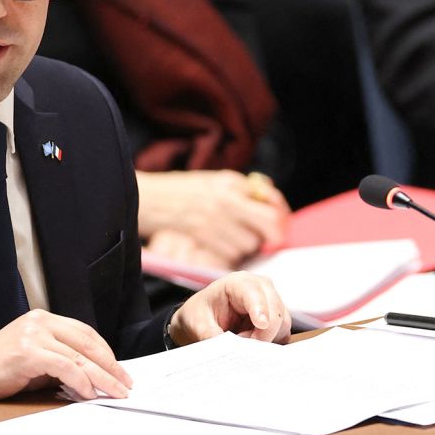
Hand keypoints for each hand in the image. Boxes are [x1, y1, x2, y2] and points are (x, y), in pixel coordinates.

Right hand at [0, 310, 132, 407]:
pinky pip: (65, 367)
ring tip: (116, 394)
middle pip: (87, 342)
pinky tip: (89, 395)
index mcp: (42, 319)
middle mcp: (39, 321)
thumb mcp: (34, 361)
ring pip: (80, 357)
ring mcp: (32, 334)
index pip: (85, 333)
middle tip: (126, 385)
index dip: (106, 353)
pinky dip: (81, 383)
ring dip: (103, 378)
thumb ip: (60, 360)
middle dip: (111, 365)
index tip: (120, 372)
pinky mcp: (27, 351)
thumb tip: (94, 377)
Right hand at [136, 170, 290, 267]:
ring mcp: (211, 228)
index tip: (277, 226)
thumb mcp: (223, 179)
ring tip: (233, 233)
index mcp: (231, 191)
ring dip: (244, 245)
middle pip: (258, 239)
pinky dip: (229, 252)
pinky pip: (227, 256)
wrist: (155, 199)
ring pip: (243, 249)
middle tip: (253, 229)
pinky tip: (220, 241)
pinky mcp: (201, 242)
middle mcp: (223, 210)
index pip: (271, 217)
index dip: (279, 226)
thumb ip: (250, 190)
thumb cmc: (193, 187)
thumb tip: (273, 202)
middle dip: (260, 237)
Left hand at [168, 271, 291, 345]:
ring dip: (265, 340)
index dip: (260, 308)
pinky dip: (270, 344)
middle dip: (263, 333)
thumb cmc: (201, 315)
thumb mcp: (198, 325)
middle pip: (275, 309)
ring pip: (282, 324)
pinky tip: (252, 346)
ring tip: (242, 344)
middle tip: (244, 348)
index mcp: (237, 282)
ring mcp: (271, 302)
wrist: (204, 319)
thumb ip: (211, 336)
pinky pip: (282, 334)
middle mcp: (260, 288)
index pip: (254, 293)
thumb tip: (226, 352)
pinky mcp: (277, 319)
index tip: (261, 324)